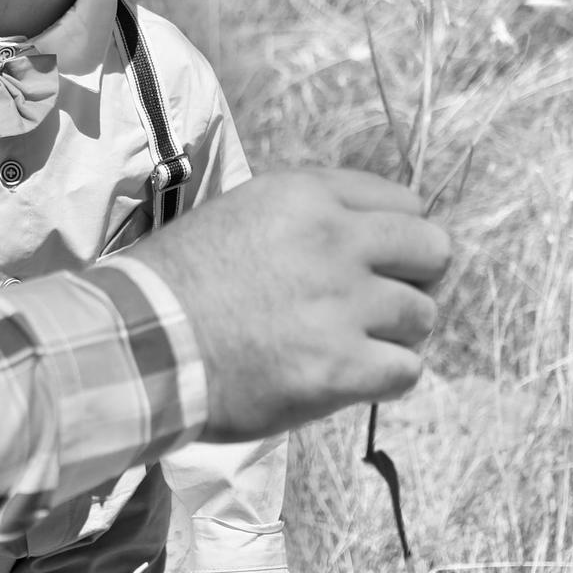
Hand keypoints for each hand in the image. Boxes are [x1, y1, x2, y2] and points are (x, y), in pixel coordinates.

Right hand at [131, 168, 451, 441]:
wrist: (139, 344)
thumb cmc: (177, 281)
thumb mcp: (242, 212)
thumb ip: (308, 215)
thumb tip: (365, 233)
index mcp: (309, 196)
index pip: (404, 201)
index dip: (399, 234)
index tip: (384, 259)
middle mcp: (336, 242)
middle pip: (434, 250)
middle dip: (417, 276)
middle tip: (387, 301)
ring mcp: (342, 306)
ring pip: (423, 315)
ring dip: (398, 332)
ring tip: (358, 343)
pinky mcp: (340, 368)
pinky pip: (407, 370)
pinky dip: (386, 376)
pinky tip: (353, 376)